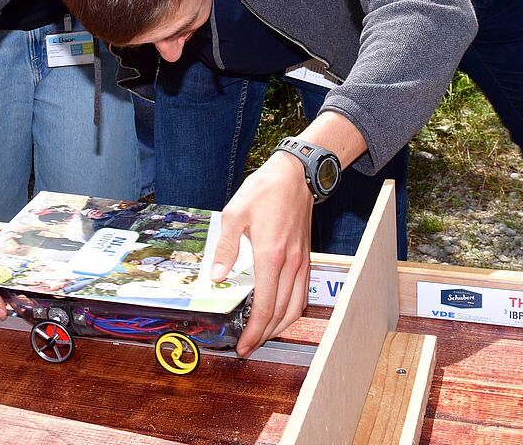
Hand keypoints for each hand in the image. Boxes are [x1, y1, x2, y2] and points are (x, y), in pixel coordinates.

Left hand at [211, 151, 312, 356]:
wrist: (296, 175)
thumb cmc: (265, 191)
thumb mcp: (235, 215)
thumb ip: (225, 249)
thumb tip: (216, 278)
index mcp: (270, 256)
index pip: (265, 306)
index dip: (254, 331)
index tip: (243, 345)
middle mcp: (290, 264)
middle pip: (282, 313)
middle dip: (265, 335)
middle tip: (249, 346)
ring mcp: (301, 262)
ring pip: (296, 307)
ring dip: (280, 326)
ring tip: (263, 335)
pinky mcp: (305, 257)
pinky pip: (302, 293)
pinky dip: (291, 310)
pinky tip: (279, 313)